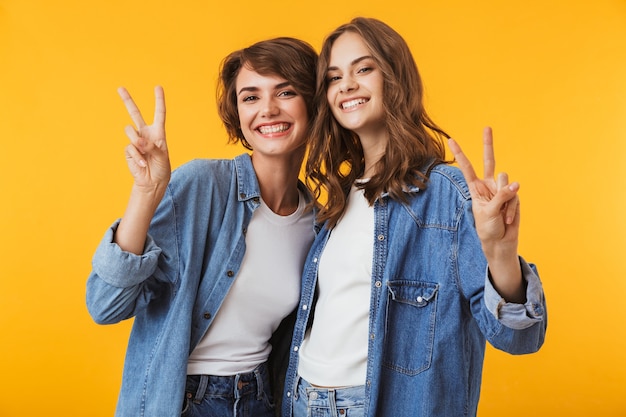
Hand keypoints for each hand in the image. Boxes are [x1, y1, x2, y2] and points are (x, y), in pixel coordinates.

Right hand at [119, 86, 170, 190]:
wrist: (152, 182)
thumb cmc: (161, 168)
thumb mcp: (162, 156)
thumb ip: (151, 146)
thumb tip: (137, 141)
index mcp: (157, 132)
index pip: (159, 114)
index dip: (158, 100)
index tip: (158, 87)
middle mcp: (145, 134)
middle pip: (135, 114)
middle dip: (127, 100)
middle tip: (120, 88)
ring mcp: (135, 141)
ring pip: (130, 131)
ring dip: (138, 142)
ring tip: (145, 154)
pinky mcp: (128, 150)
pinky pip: (130, 148)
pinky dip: (137, 157)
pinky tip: (142, 164)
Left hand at [447, 127, 519, 255]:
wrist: (500, 241)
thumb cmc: (488, 228)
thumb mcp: (488, 212)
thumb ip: (500, 197)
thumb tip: (515, 184)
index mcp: (476, 188)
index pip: (467, 167)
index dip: (459, 154)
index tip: (451, 140)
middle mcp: (488, 185)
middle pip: (489, 160)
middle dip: (488, 144)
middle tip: (487, 127)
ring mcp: (502, 188)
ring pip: (505, 180)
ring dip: (504, 198)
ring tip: (501, 213)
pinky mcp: (514, 195)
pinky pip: (515, 195)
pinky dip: (512, 209)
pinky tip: (508, 219)